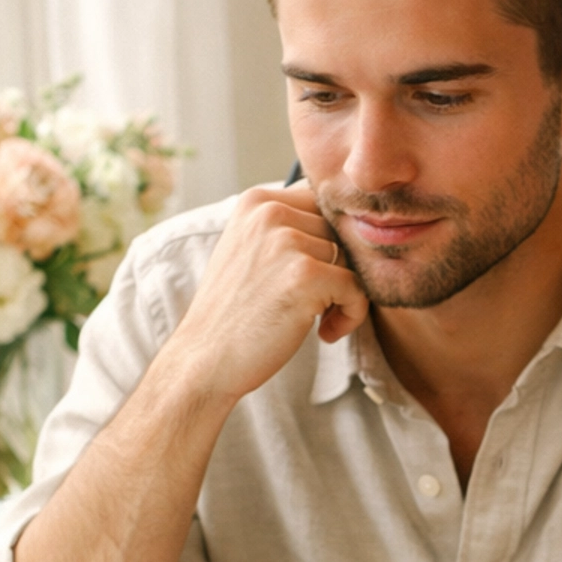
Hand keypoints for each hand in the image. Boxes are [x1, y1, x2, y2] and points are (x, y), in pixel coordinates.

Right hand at [165, 182, 368, 407]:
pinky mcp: (305, 275)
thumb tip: (348, 221)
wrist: (205, 360)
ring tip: (316, 320)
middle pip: (339, 232)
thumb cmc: (235, 314)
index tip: (313, 280)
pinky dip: (351, 315)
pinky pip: (356, 288)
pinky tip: (324, 333)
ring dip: (344, 296)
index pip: (321, 205)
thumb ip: (288, 230)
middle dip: (337, 270)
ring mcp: (287, 242)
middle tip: (317, 306)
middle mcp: (270, 212)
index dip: (328, 243)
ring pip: (351, 260)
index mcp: (256, 201)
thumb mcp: (251, 252)